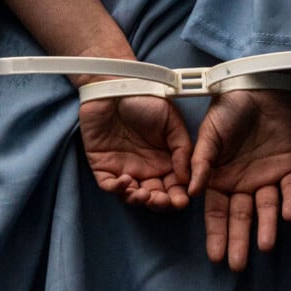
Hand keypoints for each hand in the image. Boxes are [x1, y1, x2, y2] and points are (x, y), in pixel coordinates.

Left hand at [79, 95, 192, 209]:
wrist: (115, 86)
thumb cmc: (145, 99)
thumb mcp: (171, 120)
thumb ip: (182, 149)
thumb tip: (187, 178)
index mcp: (164, 160)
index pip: (173, 187)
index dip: (178, 197)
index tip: (181, 201)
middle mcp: (145, 168)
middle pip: (154, 196)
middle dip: (159, 204)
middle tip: (162, 201)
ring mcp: (123, 168)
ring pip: (132, 196)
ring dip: (139, 200)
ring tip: (143, 194)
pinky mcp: (103, 165)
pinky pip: (109, 185)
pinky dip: (117, 190)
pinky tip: (125, 182)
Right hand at [189, 89, 290, 270]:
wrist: (258, 87)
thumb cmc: (228, 108)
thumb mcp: (209, 133)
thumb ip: (201, 161)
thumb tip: (193, 190)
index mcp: (221, 177)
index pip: (217, 211)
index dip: (216, 232)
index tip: (215, 255)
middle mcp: (243, 182)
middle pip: (241, 216)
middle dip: (239, 240)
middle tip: (237, 265)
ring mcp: (267, 175)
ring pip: (267, 207)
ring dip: (266, 226)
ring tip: (264, 244)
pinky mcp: (290, 167)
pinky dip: (290, 201)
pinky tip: (286, 215)